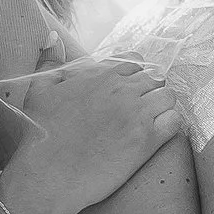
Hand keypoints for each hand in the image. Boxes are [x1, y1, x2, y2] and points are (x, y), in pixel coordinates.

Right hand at [0, 54, 189, 213]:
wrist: (47, 177)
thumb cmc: (40, 135)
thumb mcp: (39, 90)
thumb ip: (50, 60)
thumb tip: (53, 36)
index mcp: (99, 74)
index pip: (135, 61)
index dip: (135, 74)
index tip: (129, 89)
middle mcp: (121, 89)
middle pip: (155, 77)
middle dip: (150, 90)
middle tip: (140, 109)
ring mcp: (136, 114)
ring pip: (168, 96)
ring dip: (162, 105)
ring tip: (151, 120)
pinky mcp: (146, 141)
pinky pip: (174, 121)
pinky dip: (170, 124)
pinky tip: (157, 134)